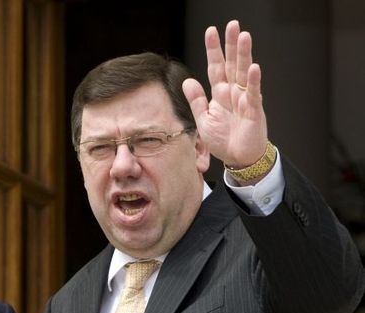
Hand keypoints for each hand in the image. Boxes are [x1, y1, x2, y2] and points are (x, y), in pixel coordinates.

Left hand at [182, 20, 267, 167]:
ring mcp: (245, 99)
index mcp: (220, 94)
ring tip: (244, 36)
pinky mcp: (254, 111)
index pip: (215, 67)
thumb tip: (187, 81)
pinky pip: (253, 93)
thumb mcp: (203, 120)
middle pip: (232, 64)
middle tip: (232, 25)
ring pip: (244, 73)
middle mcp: (233, 92)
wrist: (238, 159)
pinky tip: (253, 67)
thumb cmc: (223, 141)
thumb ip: (196, 101)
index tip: (211, 31)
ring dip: (244, 55)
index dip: (213, 50)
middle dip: (231, 45)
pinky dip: (253, 81)